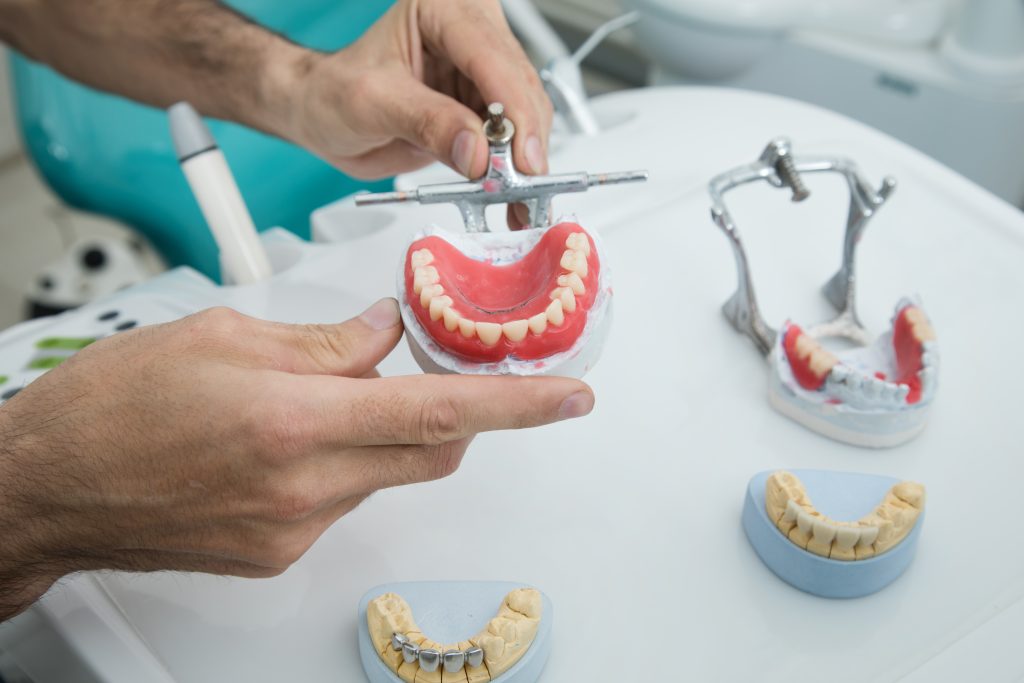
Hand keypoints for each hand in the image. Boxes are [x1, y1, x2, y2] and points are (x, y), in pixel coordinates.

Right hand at [0, 299, 591, 618]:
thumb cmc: (116, 405)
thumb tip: (385, 334)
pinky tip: (285, 440)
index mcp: (294, 420)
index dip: (518, 404)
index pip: (440, 412)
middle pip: (431, 451)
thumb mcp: (224, 335)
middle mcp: (304, 487)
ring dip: (379, 431)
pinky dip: (341, 462)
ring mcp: (293, 529)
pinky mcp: (278, 552)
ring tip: (310, 400)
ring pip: (385, 473)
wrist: (51, 485)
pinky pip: (344, 500)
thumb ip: (324, 341)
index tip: (569, 396)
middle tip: (430, 369)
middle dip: (453, 412)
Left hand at [282, 0, 552, 182]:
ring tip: (515, 197)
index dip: (513, 110)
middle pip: (519, 87)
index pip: (491, 57)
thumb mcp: (372, 103)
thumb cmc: (333, 90)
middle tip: (519, 186)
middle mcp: (470, 32)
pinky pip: (513, 137)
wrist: (321, 112)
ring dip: (524, 161)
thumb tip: (476, 151)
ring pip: (526, 115)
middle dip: (524, 141)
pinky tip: (508, 191)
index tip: (520, 157)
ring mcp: (481, 71)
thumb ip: (427, 123)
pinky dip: (513, 169)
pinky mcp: (483, 105)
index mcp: (442, 9)